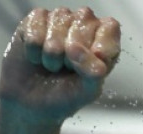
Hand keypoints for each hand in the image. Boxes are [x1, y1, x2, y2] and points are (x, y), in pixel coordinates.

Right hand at [0, 7, 119, 123]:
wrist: (32, 105)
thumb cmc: (65, 96)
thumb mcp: (88, 91)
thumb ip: (93, 72)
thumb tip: (76, 48)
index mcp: (104, 40)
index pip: (110, 26)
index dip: (101, 43)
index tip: (93, 61)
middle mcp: (84, 24)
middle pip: (84, 20)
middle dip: (73, 52)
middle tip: (67, 68)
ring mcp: (59, 19)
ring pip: (59, 21)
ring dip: (52, 53)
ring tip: (51, 65)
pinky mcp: (35, 20)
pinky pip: (36, 25)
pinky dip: (34, 49)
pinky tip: (36, 57)